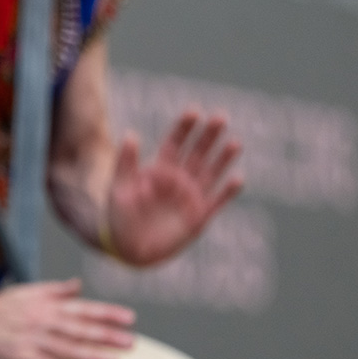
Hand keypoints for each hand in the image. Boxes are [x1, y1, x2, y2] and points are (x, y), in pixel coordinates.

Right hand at [0, 279, 134, 358]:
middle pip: (79, 329)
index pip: (83, 308)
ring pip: (66, 348)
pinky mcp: (18, 356)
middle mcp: (42, 320)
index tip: (130, 318)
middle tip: (130, 343)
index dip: (107, 313)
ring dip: (90, 356)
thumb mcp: (26, 292)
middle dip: (106, 336)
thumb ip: (54, 290)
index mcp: (46, 304)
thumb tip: (78, 285)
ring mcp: (30, 339)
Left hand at [104, 109, 242, 265]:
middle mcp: (179, 179)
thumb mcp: (119, 188)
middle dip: (209, 135)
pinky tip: (238, 178)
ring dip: (223, 158)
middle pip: (197, 153)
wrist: (128, 248)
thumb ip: (126, 163)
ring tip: (235, 142)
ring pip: (211, 173)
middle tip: (221, 117)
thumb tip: (130, 134)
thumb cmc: (119, 217)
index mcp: (160, 169)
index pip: (175, 143)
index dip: (184, 127)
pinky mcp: (199, 216)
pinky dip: (227, 191)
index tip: (194, 111)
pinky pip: (217, 202)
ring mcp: (191, 197)